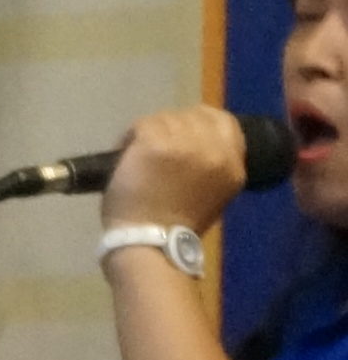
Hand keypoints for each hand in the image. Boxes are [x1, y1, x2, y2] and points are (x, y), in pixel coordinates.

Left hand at [101, 104, 248, 236]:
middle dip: (174, 126)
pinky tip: (126, 157)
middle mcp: (214, 151)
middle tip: (157, 145)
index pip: (225, 122)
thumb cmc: (177, 228)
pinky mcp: (155, 142)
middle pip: (193, 116)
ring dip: (150, 133)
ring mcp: (185, 144)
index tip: (185, 133)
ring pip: (165, 118)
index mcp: (233, 166)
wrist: (150, 244)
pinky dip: (130, 138)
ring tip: (141, 156)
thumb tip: (195, 142)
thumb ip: (212, 165)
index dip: (202, 122)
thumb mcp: (214, 195)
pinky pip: (142, 125)